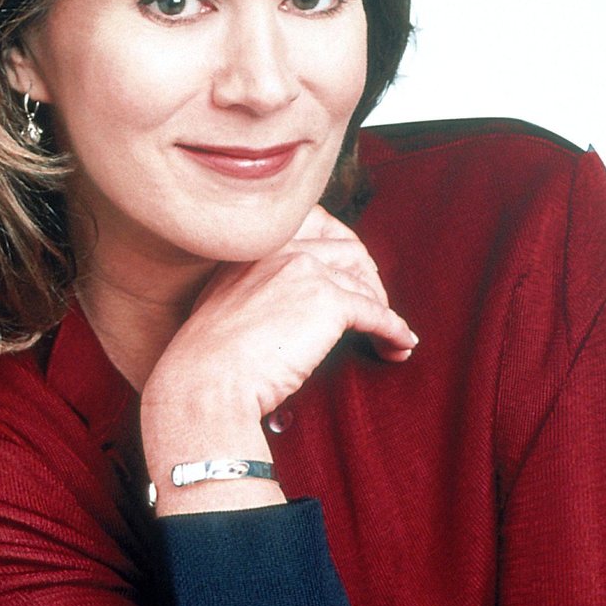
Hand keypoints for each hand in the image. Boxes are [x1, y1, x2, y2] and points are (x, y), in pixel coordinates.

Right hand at [141, 208, 416, 509]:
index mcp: (253, 248)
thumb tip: (282, 313)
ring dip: (384, 308)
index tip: (353, 269)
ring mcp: (305, 271)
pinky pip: (376, 313)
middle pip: (347, 249)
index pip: (313, 224)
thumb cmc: (205, 363)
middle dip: (368, 277)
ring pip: (363, 282)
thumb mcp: (222, 309)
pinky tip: (401, 344)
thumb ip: (252, 294)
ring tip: (391, 336)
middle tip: (376, 306)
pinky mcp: (329, 302)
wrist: (204, 382)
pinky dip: (394, 330)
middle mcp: (281, 249)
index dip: (341, 245)